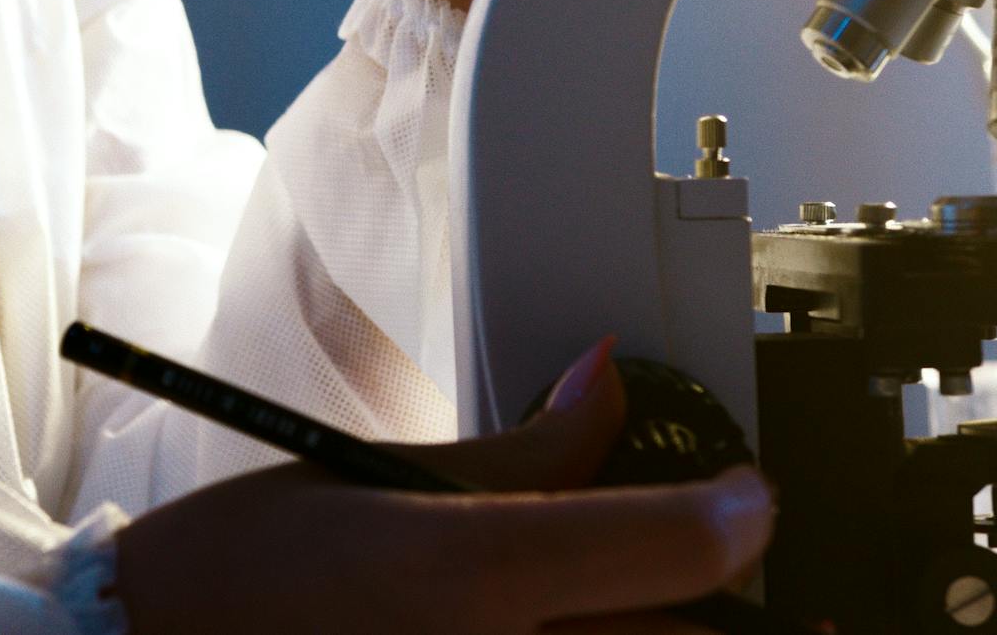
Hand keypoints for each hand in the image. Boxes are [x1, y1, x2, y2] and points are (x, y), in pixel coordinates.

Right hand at [111, 340, 774, 633]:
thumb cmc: (243, 576)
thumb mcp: (383, 478)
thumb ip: (524, 452)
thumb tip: (606, 386)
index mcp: (472, 572)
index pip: (675, 549)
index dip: (736, 516)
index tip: (753, 500)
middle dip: (735, 611)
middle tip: (752, 584)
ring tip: (688, 624)